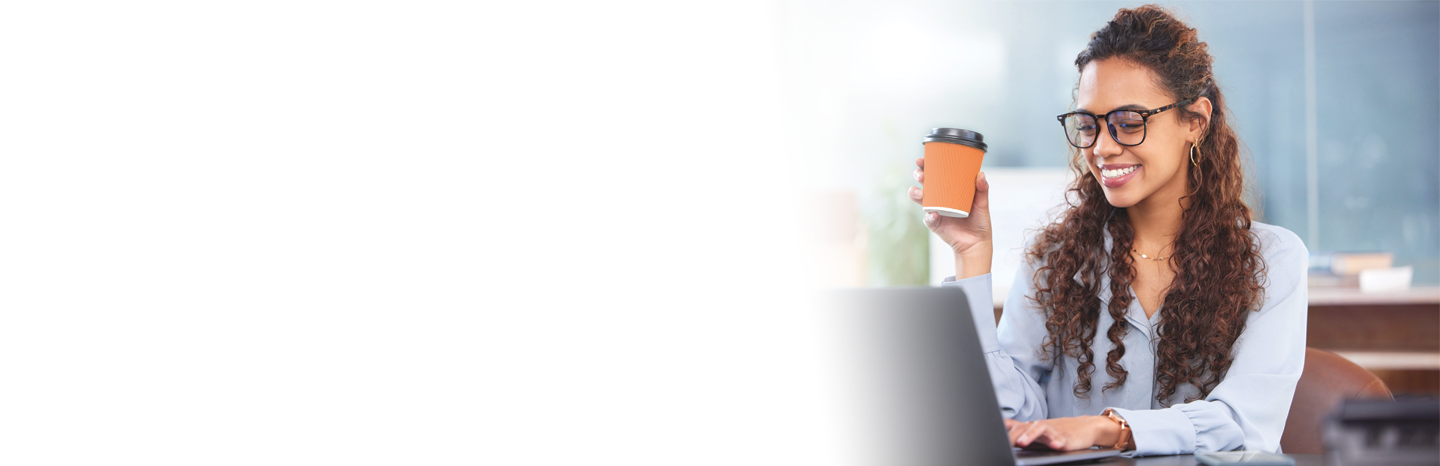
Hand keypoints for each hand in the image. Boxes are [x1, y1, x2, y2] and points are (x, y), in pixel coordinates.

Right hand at [906, 157, 992, 277]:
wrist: (977, 243)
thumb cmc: (979, 222)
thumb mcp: (982, 203)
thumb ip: (982, 189)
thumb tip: (981, 174)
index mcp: (949, 190)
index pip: (935, 174)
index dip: (927, 165)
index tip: (922, 159)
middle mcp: (939, 198)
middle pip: (924, 183)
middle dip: (919, 175)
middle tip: (920, 174)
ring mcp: (935, 210)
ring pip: (919, 199)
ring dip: (915, 193)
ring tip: (919, 193)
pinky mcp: (934, 224)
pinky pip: (928, 218)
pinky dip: (930, 216)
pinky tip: (935, 214)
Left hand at [1003, 416, 1119, 451]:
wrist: (1086, 427)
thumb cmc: (1059, 431)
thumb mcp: (1037, 430)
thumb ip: (1020, 428)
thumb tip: (1003, 425)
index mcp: (1032, 427)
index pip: (1016, 427)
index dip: (1005, 431)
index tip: (994, 436)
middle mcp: (1041, 427)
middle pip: (1024, 427)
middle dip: (1013, 434)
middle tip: (1004, 443)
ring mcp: (1054, 432)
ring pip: (1040, 428)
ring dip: (1030, 435)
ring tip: (1022, 442)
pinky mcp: (1067, 439)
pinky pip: (1062, 439)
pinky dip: (1058, 441)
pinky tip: (1055, 445)